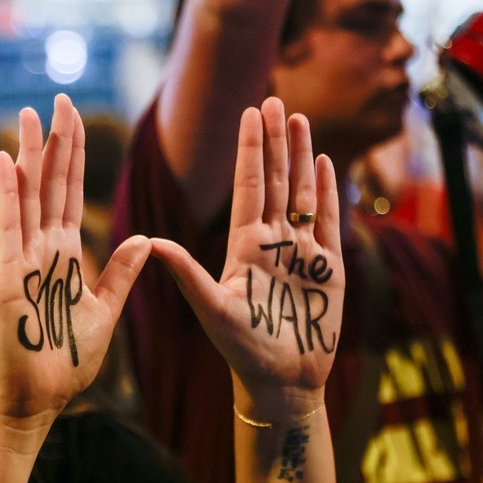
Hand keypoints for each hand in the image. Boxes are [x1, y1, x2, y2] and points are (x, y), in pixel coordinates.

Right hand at [0, 94, 149, 423]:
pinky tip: (7, 159)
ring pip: (29, 196)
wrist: (37, 398)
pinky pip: (9, 226)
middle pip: (50, 184)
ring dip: (31, 155)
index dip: (73, 155)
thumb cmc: (66, 362)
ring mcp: (22, 260)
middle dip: (56, 142)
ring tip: (31, 115)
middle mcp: (42, 250)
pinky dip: (8, 192)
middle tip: (60, 99)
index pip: (69, 193)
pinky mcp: (7, 276)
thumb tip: (146, 239)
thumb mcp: (104, 312)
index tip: (74, 118)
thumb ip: (121, 274)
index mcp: (65, 256)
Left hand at [152, 97, 343, 403]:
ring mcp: (302, 253)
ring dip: (302, 157)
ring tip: (300, 119)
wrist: (281, 382)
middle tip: (275, 100)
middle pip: (277, 181)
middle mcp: (273, 243)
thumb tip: (152, 242)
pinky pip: (329, 222)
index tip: (249, 113)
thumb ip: (187, 274)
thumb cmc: (242, 351)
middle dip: (276, 141)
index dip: (251, 150)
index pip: (249, 187)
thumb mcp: (212, 309)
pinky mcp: (328, 269)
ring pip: (303, 194)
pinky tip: (326, 163)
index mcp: (244, 246)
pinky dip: (329, 192)